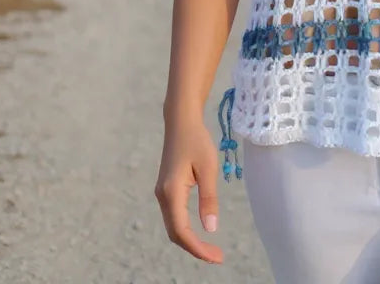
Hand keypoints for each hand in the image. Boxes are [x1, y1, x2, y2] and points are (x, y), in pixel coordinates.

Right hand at [155, 114, 223, 263]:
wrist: (181, 122)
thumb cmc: (197, 140)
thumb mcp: (208, 167)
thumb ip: (209, 198)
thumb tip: (211, 229)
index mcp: (171, 192)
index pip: (181, 231)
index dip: (197, 248)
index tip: (216, 257)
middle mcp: (162, 196)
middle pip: (175, 233)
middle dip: (195, 248)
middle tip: (217, 256)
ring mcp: (162, 193)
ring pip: (173, 226)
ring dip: (190, 240)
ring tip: (211, 249)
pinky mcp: (166, 190)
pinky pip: (174, 217)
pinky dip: (186, 229)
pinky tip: (199, 232)